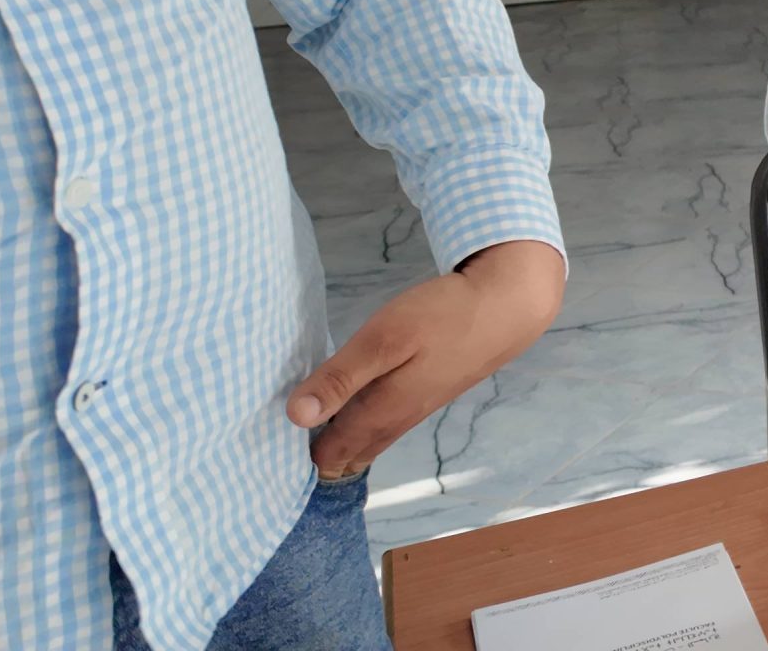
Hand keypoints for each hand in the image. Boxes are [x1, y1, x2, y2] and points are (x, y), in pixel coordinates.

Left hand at [287, 239, 564, 479]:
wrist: (508, 306)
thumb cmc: (444, 316)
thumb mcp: (384, 339)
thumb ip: (340, 377)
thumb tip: (295, 417)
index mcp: (382, 412)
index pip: (329, 456)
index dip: (295, 461)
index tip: (260, 455)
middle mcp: (398, 419)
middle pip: (349, 456)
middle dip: (313, 460)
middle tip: (271, 458)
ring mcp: (416, 407)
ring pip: (367, 440)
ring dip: (336, 443)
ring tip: (299, 439)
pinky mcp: (428, 391)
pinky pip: (383, 422)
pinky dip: (357, 425)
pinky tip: (345, 413)